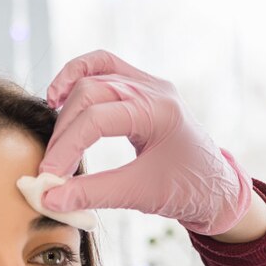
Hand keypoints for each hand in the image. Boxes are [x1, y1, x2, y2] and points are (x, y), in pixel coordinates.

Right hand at [33, 50, 253, 235]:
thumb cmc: (187, 191)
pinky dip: (79, 78)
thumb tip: (48, 198)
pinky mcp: (143, 88)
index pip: (97, 118)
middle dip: (65, 129)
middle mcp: (155, 89)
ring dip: (68, 99)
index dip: (67, 147)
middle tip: (52, 166)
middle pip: (90, 91)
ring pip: (95, 73)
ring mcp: (150, 84)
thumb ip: (92, 194)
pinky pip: (105, 68)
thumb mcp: (139, 194)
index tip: (49, 176)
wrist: (217, 190)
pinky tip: (61, 98)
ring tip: (53, 128)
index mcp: (160, 112)